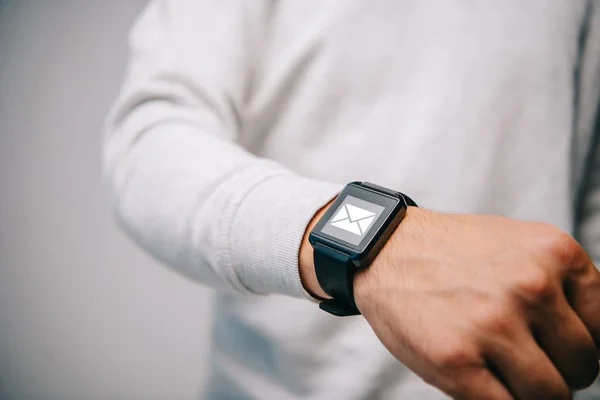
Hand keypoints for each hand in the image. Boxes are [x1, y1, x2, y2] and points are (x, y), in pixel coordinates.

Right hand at [300, 207, 599, 398]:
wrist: (385, 250)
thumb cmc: (453, 253)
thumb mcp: (519, 245)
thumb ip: (562, 286)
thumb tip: (596, 346)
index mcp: (555, 252)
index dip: (582, 345)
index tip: (557, 349)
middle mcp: (530, 285)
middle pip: (582, 365)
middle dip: (557, 369)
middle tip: (523, 357)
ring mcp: (493, 324)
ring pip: (550, 394)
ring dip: (528, 390)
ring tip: (498, 366)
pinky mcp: (456, 360)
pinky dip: (498, 398)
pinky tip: (478, 375)